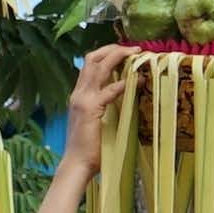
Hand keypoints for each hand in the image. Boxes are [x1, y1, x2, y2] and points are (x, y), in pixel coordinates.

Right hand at [60, 47, 130, 182]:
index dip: (108, 54)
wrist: (77, 164)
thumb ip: (106, 107)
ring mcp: (82, 100)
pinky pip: (108, 90)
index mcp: (79, 95)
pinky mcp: (90, 109)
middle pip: (92, 58)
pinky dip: (123, 83)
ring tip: (136, 53)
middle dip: (113, 49)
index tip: (127, 53)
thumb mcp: (97, 121)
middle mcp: (79, 93)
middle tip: (133, 48)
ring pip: (97, 66)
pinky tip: (137, 80)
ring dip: (118, 56)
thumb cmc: (90, 149)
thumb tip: (127, 97)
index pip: (90, 65)